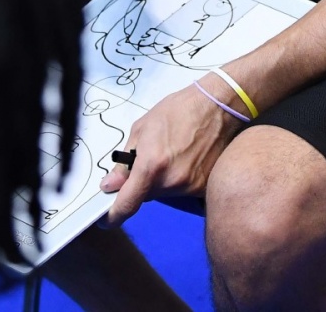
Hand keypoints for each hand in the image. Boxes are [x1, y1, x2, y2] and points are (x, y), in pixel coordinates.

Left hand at [102, 77, 241, 226]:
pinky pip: (183, 191)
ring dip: (163, 181)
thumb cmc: (177, 110)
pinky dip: (180, 180)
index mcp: (151, 166)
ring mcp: (191, 187)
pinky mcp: (205, 187)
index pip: (128, 204)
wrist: (217, 106)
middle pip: (147, 196)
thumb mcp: (141, 129)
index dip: (114, 216)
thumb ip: (125, 162)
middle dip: (143, 183)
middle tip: (152, 159)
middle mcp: (171, 182)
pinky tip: (186, 159)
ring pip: (166, 194)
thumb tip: (110, 185)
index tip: (107, 220)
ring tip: (172, 154)